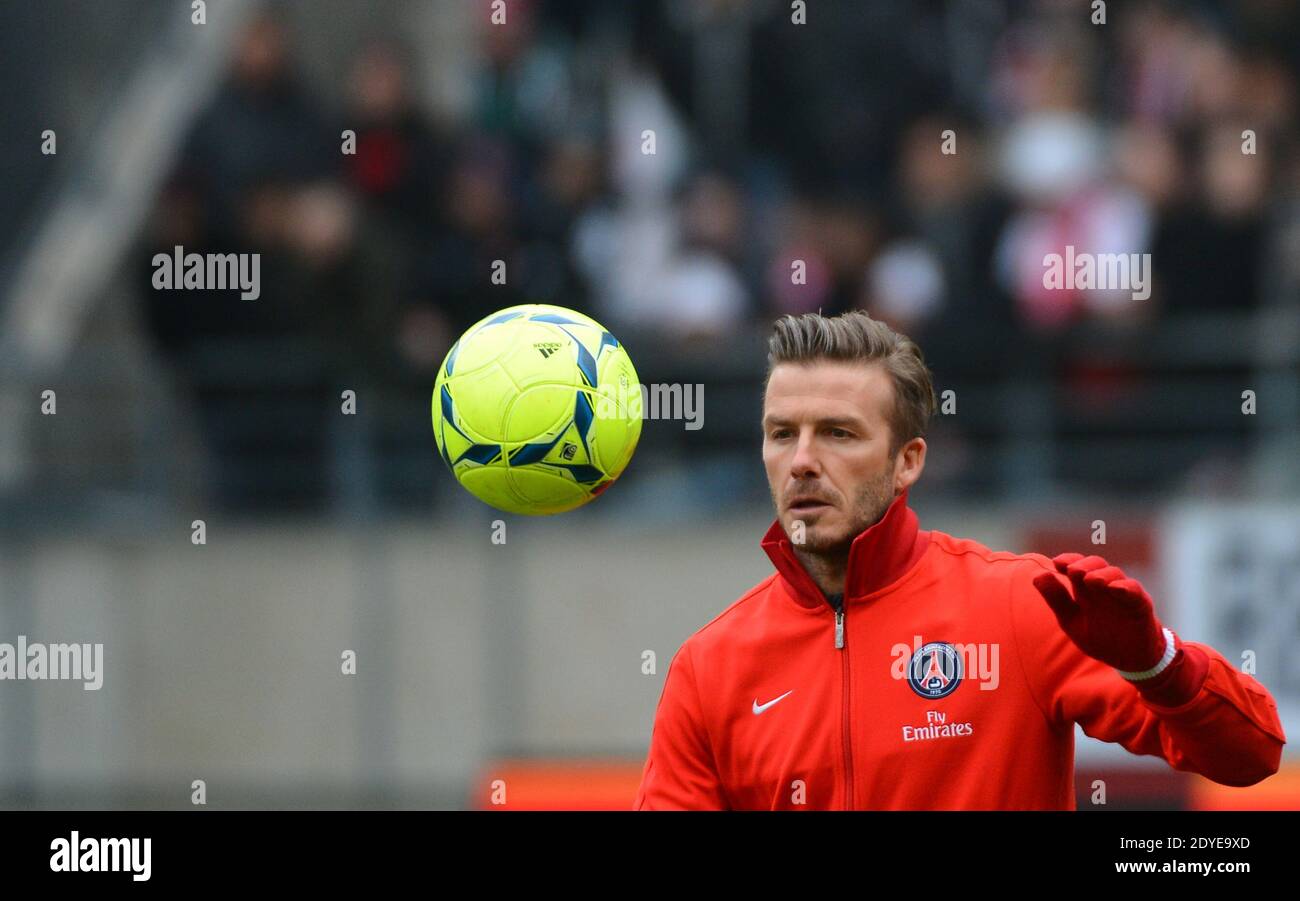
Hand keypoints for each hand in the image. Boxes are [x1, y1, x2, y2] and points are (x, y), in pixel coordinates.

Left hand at [1032, 553, 1168, 674]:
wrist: (1129, 660)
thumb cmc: (1100, 638)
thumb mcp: (1072, 621)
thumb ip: (1056, 599)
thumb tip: (1037, 575)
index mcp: (1086, 590)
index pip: (1076, 566)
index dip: (1068, 560)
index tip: (1057, 563)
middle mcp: (1104, 588)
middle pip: (1095, 565)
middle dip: (1083, 564)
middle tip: (1072, 571)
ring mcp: (1122, 595)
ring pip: (1114, 574)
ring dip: (1101, 574)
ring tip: (1091, 580)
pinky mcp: (1140, 605)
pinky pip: (1134, 591)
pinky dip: (1125, 587)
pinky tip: (1114, 588)